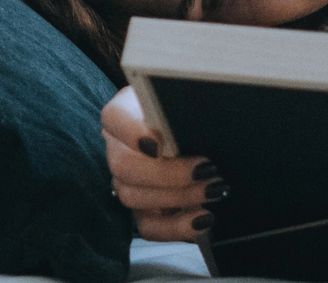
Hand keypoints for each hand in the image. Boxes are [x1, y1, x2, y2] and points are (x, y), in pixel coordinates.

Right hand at [101, 85, 225, 240]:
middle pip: (124, 166)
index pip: (113, 118)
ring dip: (178, 197)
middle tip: (206, 168)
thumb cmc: (186, 112)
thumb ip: (183, 106)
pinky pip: (148, 227)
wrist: (192, 132)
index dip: (131, 133)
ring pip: (134, 197)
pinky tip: (203, 218)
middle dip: (167, 173)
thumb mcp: (184, 101)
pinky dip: (177, 226)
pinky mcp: (142, 210)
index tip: (157, 143)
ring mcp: (126, 182)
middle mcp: (118, 148)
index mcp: (124, 114)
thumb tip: (201, 116)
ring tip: (214, 190)